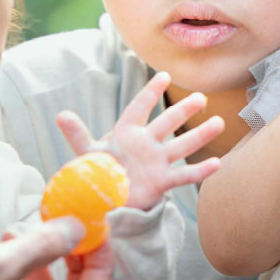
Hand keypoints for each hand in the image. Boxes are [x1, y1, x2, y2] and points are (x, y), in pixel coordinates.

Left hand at [55, 71, 223, 210]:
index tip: (164, 75)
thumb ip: (77, 134)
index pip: (139, 108)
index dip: (150, 92)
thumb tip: (61, 114)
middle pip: (167, 123)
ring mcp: (156, 162)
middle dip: (183, 110)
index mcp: (126, 133)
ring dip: (200, 134)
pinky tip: (217, 163)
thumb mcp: (86, 154)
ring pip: (182, 145)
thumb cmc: (95, 173)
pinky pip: (184, 176)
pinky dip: (200, 171)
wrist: (103, 203)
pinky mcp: (161, 182)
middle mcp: (145, 144)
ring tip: (218, 122)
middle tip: (200, 98)